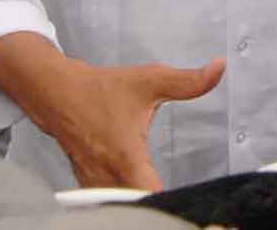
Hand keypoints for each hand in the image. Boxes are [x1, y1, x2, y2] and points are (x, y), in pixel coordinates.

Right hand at [40, 57, 224, 189]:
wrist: (57, 93)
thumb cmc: (101, 89)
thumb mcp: (150, 80)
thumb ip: (189, 80)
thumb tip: (219, 68)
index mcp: (126, 158)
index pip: (152, 196)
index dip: (173, 202)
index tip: (187, 199)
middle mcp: (108, 177)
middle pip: (138, 207)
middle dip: (160, 207)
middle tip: (181, 203)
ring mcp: (95, 185)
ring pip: (121, 207)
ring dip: (140, 204)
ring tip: (164, 204)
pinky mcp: (89, 185)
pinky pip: (109, 202)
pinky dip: (125, 202)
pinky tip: (139, 197)